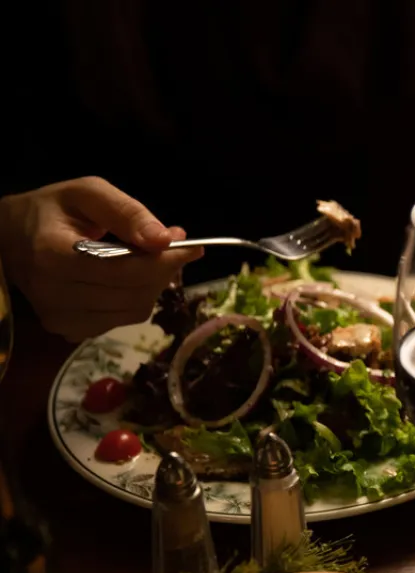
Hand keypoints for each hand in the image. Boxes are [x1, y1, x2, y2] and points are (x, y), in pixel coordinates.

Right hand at [0, 177, 202, 340]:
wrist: (11, 240)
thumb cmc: (51, 211)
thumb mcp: (87, 194)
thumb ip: (127, 212)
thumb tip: (166, 239)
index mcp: (54, 256)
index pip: (125, 270)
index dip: (164, 261)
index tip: (190, 246)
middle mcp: (54, 294)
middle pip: (134, 294)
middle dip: (163, 271)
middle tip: (171, 249)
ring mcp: (61, 318)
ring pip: (134, 310)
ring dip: (152, 286)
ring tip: (146, 260)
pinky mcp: (70, 331)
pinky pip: (122, 320)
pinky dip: (135, 299)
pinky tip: (126, 279)